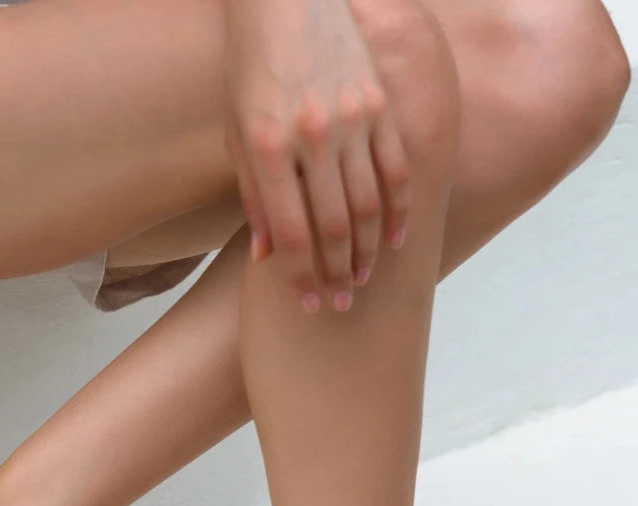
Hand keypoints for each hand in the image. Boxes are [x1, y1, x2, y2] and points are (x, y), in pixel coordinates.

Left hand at [223, 0, 410, 312]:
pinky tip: (396, 240)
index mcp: (268, 147)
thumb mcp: (238, 132)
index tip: (310, 304)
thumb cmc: (252, 68)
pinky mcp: (378, 104)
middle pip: (334, 227)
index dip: (302, 277)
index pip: (291, 233)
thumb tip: (266, 257)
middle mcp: (311, 136)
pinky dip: (399, 209)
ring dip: (368, 252)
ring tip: (364, 279)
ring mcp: (350, 119)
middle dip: (338, 274)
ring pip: (368, 205)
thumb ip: (254, 195)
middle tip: (341, 303)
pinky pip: (396, 168)